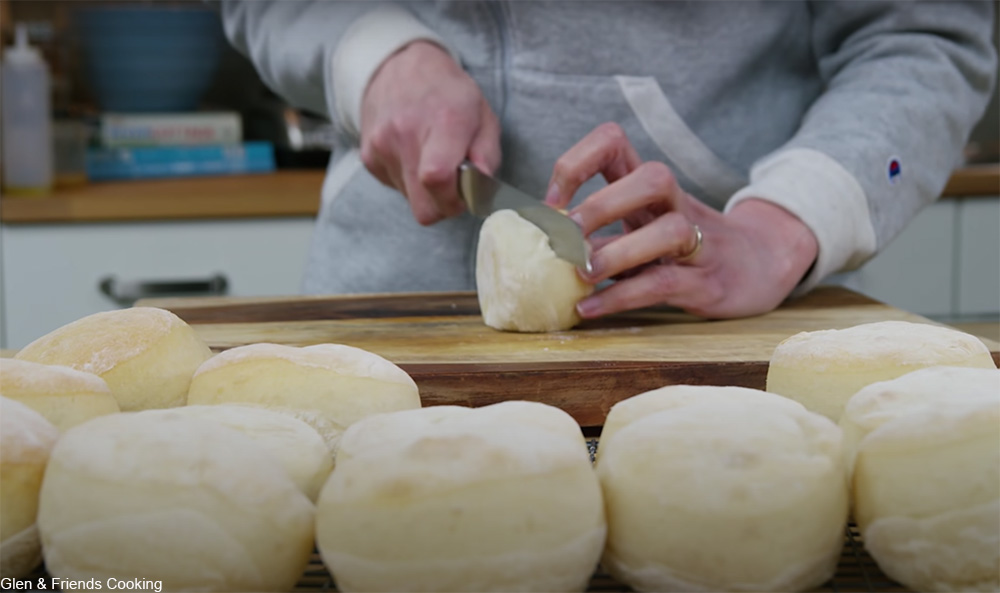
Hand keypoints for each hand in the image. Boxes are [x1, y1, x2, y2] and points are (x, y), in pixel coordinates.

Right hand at [360, 41, 500, 224]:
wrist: (400, 67)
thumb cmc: (449, 94)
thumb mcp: (483, 116)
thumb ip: (487, 155)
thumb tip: (482, 190)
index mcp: (443, 121)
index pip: (437, 179)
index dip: (454, 201)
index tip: (465, 195)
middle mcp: (406, 133)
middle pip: (422, 207)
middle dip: (442, 206)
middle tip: (453, 186)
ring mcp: (382, 145)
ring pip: (409, 200)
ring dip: (425, 191)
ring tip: (431, 159)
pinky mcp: (368, 156)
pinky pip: (394, 187)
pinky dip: (408, 181)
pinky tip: (414, 156)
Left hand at [545, 123, 817, 318]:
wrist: (761, 266)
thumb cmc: (685, 247)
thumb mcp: (643, 225)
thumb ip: (600, 230)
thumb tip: (536, 242)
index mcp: (652, 187)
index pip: (615, 142)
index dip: (579, 162)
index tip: (551, 200)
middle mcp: (677, 205)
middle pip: (652, 177)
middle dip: (602, 204)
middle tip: (565, 236)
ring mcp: (698, 242)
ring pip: (667, 231)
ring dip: (617, 252)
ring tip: (581, 274)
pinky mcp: (707, 282)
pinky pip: (664, 283)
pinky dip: (622, 296)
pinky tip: (589, 308)